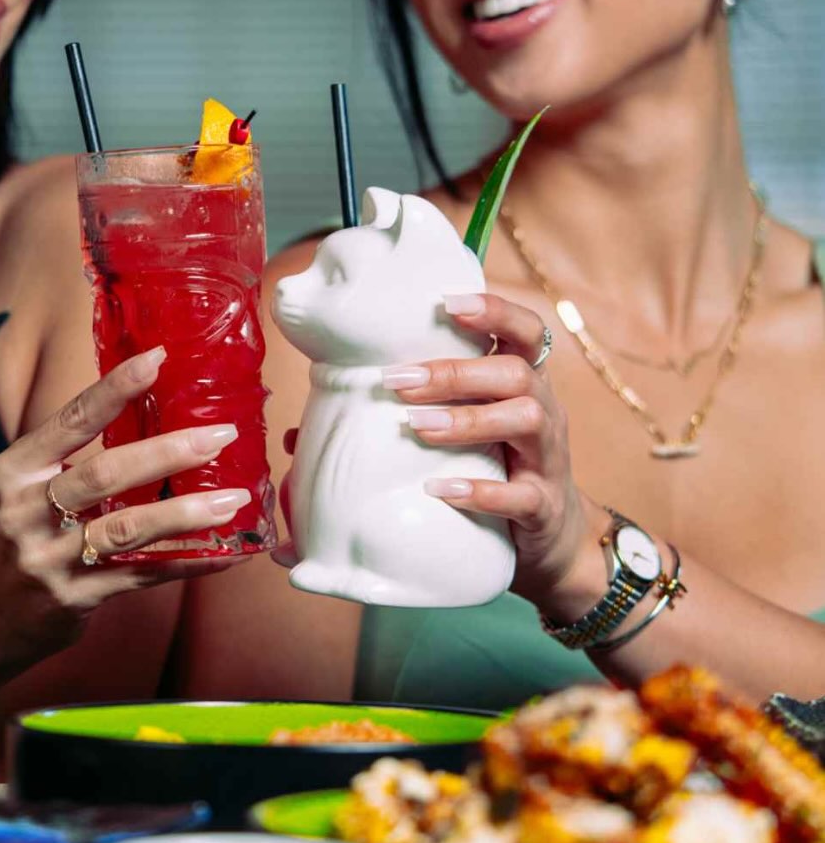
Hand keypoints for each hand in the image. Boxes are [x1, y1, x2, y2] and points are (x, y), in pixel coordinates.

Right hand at [0, 347, 248, 659]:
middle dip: (168, 452)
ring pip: (127, 529)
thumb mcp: (30, 484)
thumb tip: (157, 408)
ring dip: (185, 512)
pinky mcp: (74, 598)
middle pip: (105, 473)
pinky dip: (186, 562)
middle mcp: (26, 512)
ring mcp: (49, 559)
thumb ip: (77, 453)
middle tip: (220, 436)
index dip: (115, 389)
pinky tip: (223, 553)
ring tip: (232, 498)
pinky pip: (141, 575)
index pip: (72, 421)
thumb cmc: (26, 531)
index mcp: (16, 470)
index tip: (157, 359)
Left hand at [384, 294, 592, 606]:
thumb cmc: (491, 468)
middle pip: (516, 372)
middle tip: (397, 381)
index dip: (493, 309)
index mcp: (520, 382)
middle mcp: (542, 410)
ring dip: (468, 419)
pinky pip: (521, 495)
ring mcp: (547, 458)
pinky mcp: (543, 507)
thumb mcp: (458, 433)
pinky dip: (480, 490)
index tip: (445, 302)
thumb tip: (293, 434)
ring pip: (525, 419)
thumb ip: (396, 418)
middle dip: (455, 371)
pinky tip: (439, 490)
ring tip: (416, 426)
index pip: (523, 330)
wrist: (549, 540)